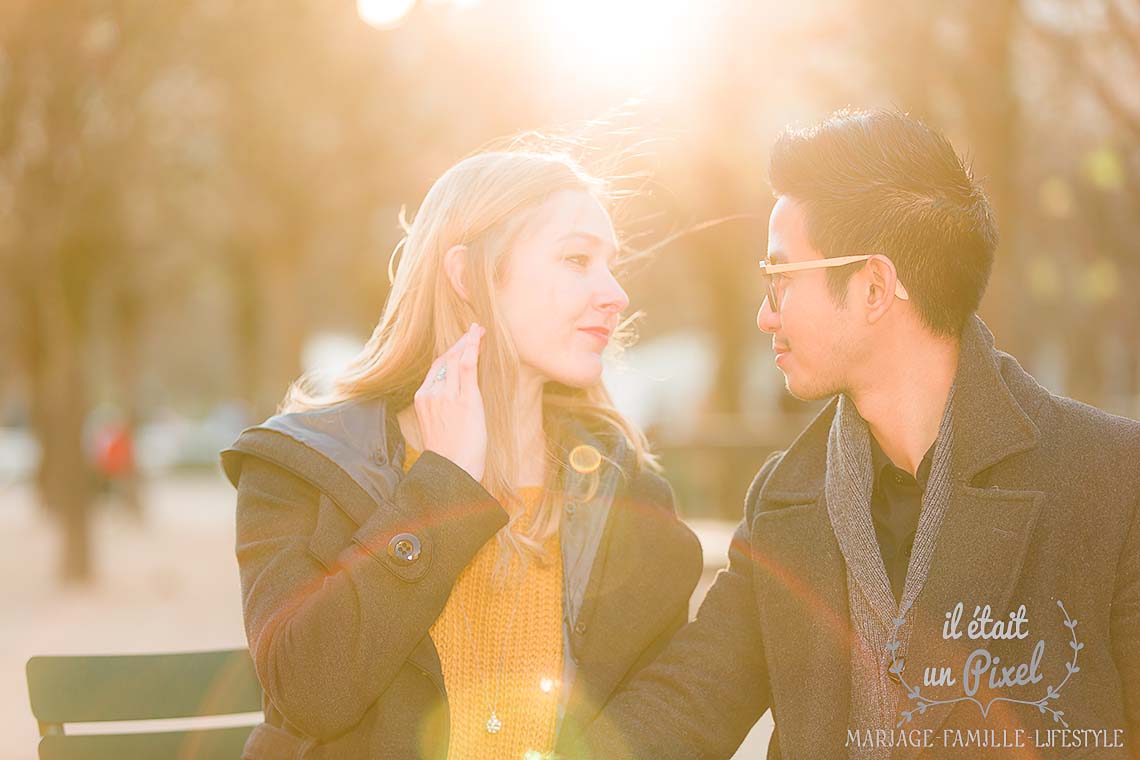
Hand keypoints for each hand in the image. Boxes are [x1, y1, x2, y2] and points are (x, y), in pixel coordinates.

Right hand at [413, 322, 485, 481]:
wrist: (453, 469)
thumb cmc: (450, 454)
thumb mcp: (439, 426)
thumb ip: (443, 407)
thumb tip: (456, 398)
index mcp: (423, 398)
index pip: (436, 368)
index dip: (450, 353)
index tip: (461, 345)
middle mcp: (432, 393)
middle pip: (446, 360)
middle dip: (460, 343)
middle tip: (475, 331)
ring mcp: (447, 395)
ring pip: (457, 359)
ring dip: (469, 342)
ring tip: (480, 331)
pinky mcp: (465, 398)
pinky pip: (467, 366)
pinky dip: (472, 347)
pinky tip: (478, 335)